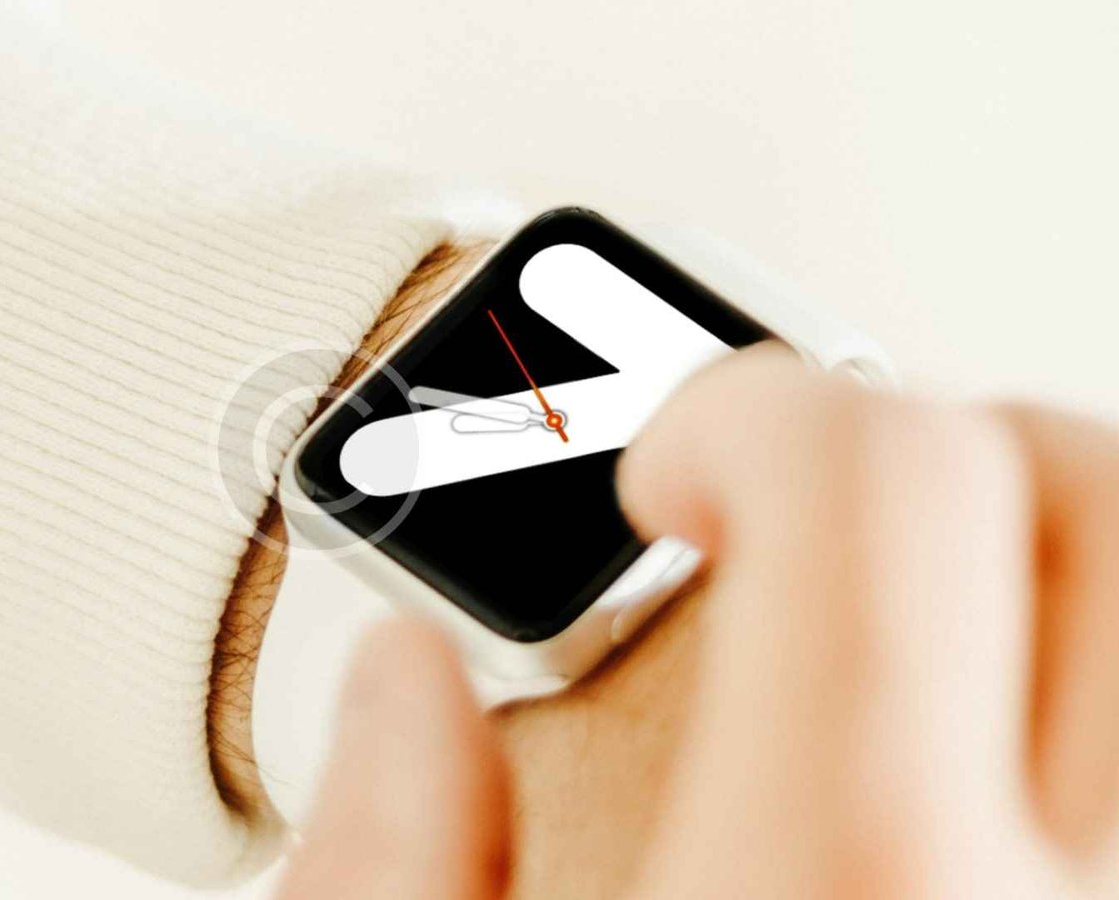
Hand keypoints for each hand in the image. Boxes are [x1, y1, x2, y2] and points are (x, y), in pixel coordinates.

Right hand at [280, 344, 1118, 897]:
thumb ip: (375, 862)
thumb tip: (406, 687)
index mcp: (829, 885)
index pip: (875, 482)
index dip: (749, 412)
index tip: (676, 473)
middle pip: (1086, 498)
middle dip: (924, 447)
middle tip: (792, 519)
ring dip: (1024, 553)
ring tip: (881, 615)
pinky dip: (1063, 680)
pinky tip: (947, 741)